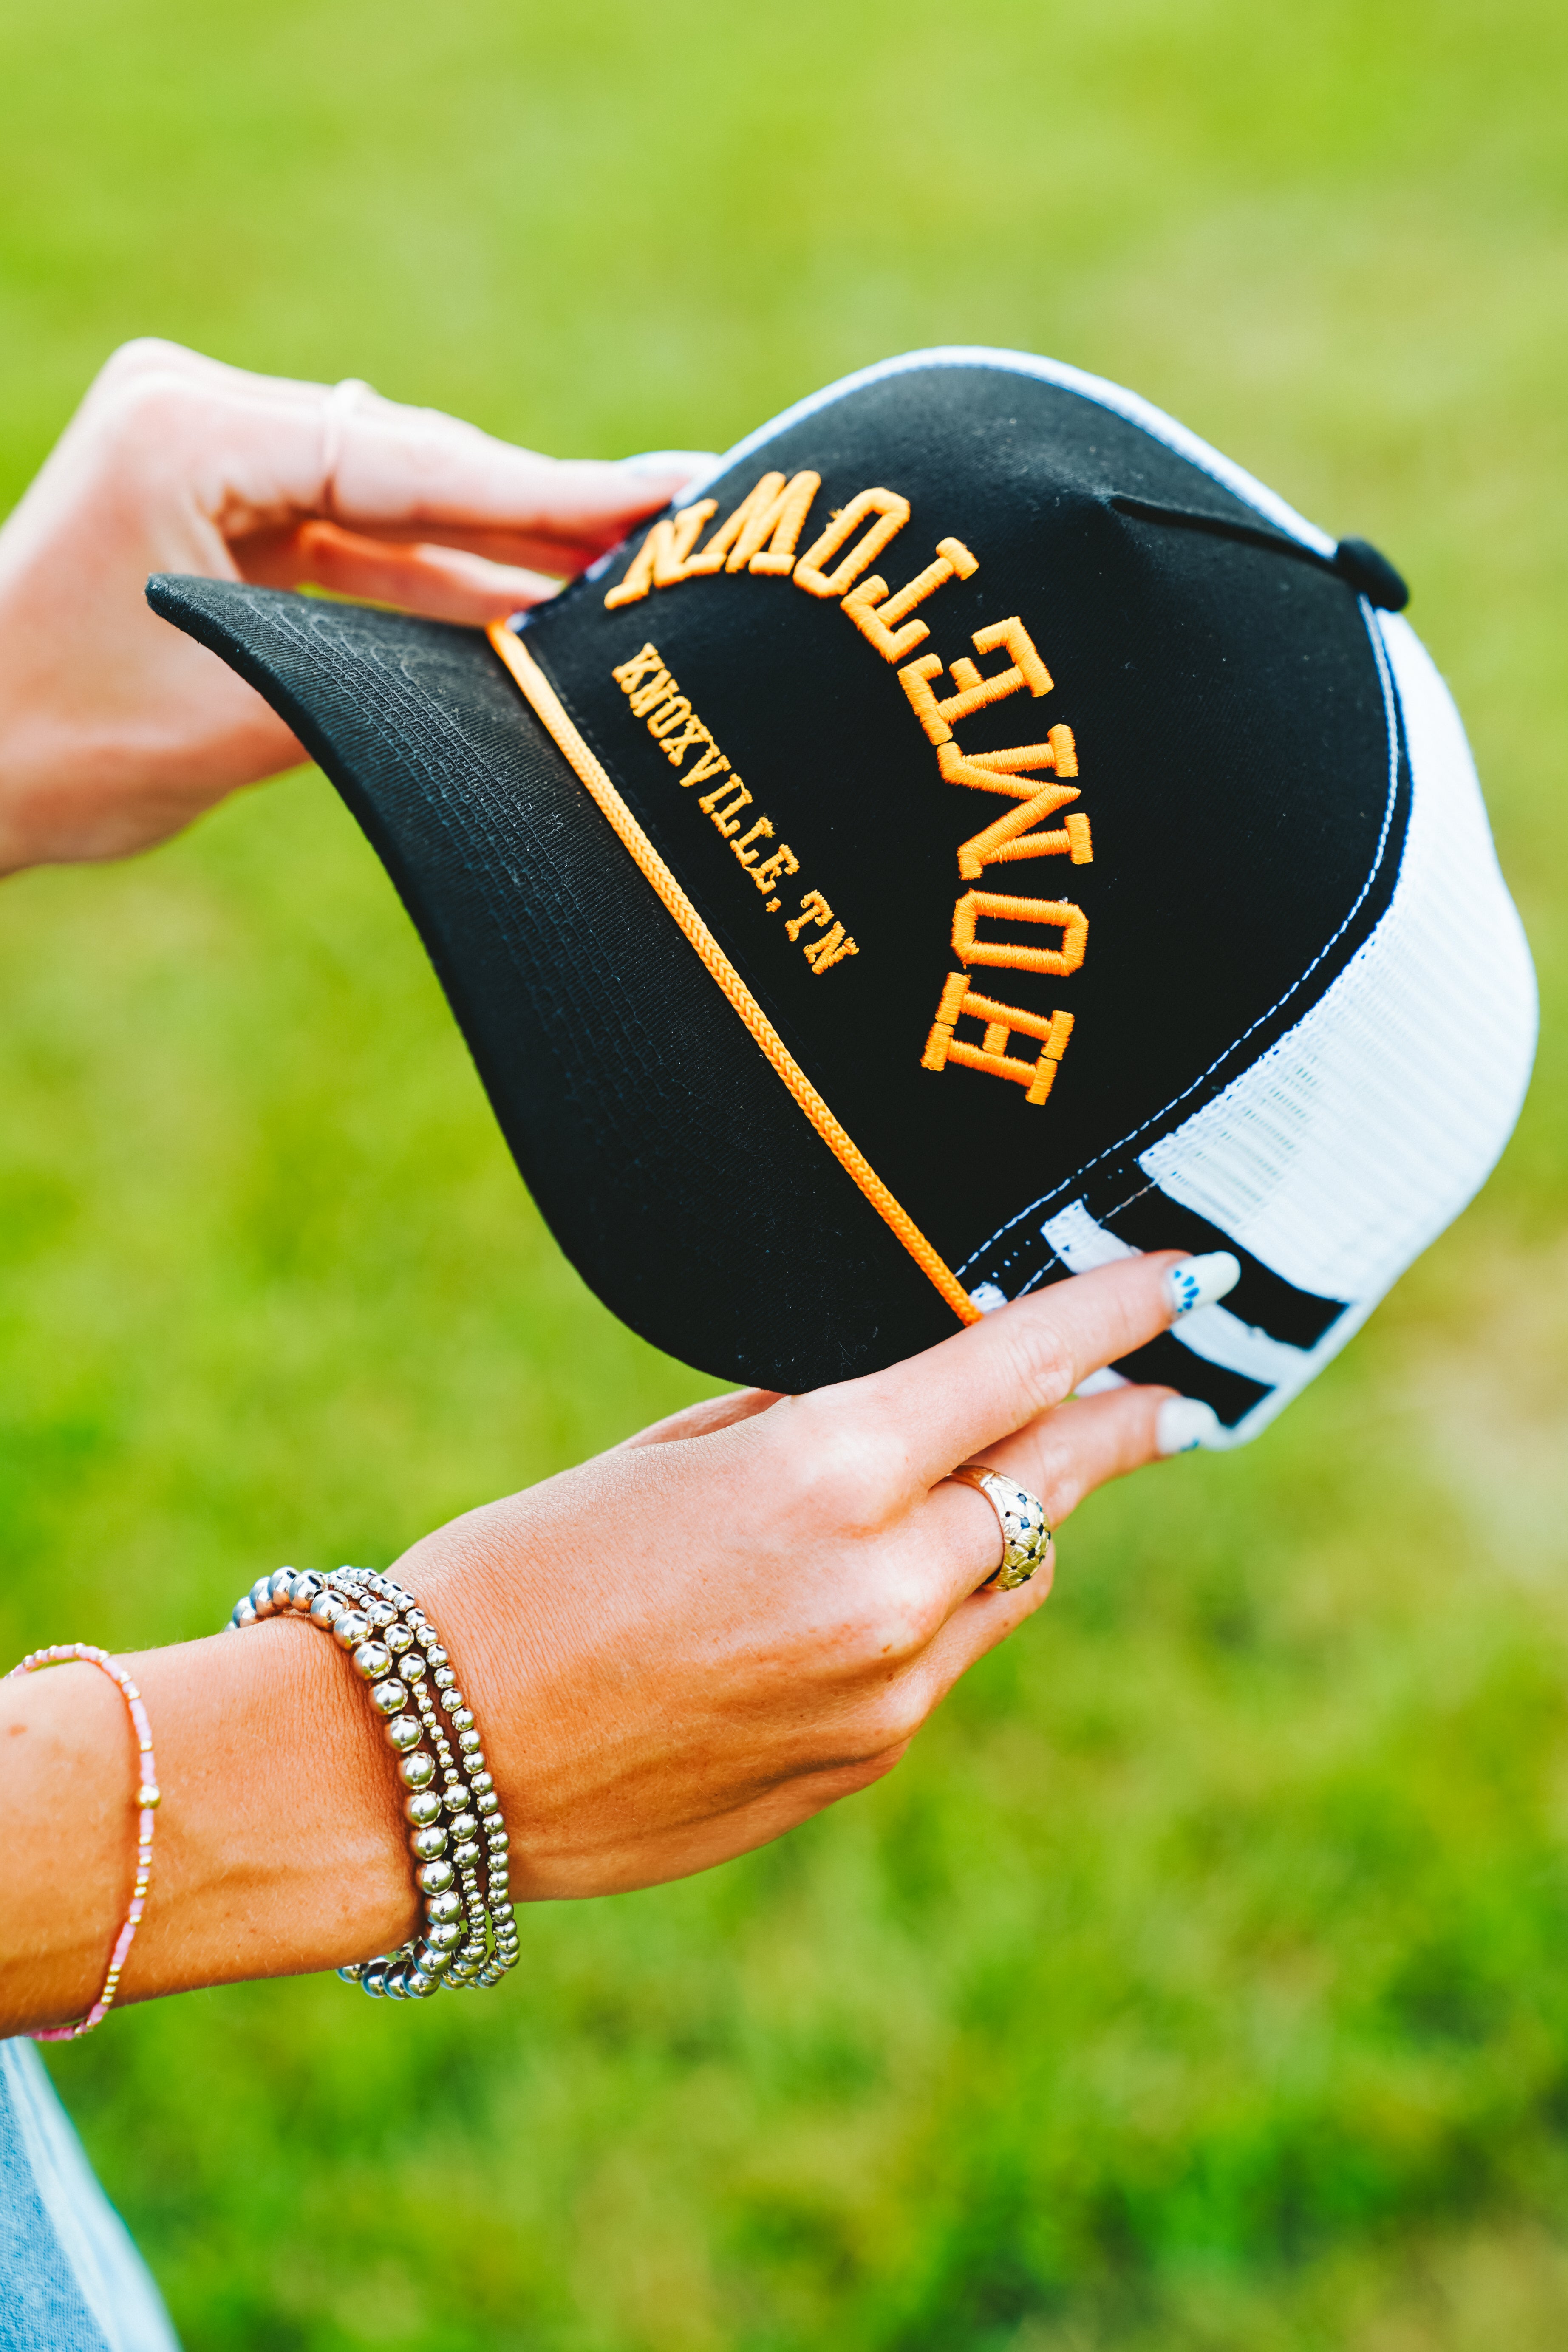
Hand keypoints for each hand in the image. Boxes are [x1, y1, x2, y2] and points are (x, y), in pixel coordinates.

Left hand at [0, 339, 694, 872]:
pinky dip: (442, 583)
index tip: (660, 493)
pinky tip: (544, 605)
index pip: (405, 458)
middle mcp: (201, 414)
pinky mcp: (227, 512)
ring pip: (399, 508)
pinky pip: (360, 548)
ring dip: (504, 550)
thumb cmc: (52, 747)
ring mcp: (214, 458)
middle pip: (414, 466)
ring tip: (635, 567)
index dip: (544, 487)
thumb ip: (391, 673)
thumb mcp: (243, 713)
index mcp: (187, 426)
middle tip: (681, 516)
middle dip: (544, 507)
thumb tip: (534, 656)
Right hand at [405, 1251, 1198, 1896]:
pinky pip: (942, 1662)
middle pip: (1050, 1484)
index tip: (1183, 1280)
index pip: (1017, 1369)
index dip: (1112, 1315)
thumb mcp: (667, 1457)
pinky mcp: (861, 1765)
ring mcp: (884, 1695)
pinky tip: (883, 1589)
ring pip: (1011, 1582)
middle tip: (1168, 1398)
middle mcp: (881, 1589)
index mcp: (823, 1477)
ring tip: (1014, 1479)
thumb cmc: (520, 1573)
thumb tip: (906, 1400)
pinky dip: (940, 1609)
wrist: (428, 1765)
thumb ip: (806, 1428)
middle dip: (1114, 1428)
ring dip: (1020, 1523)